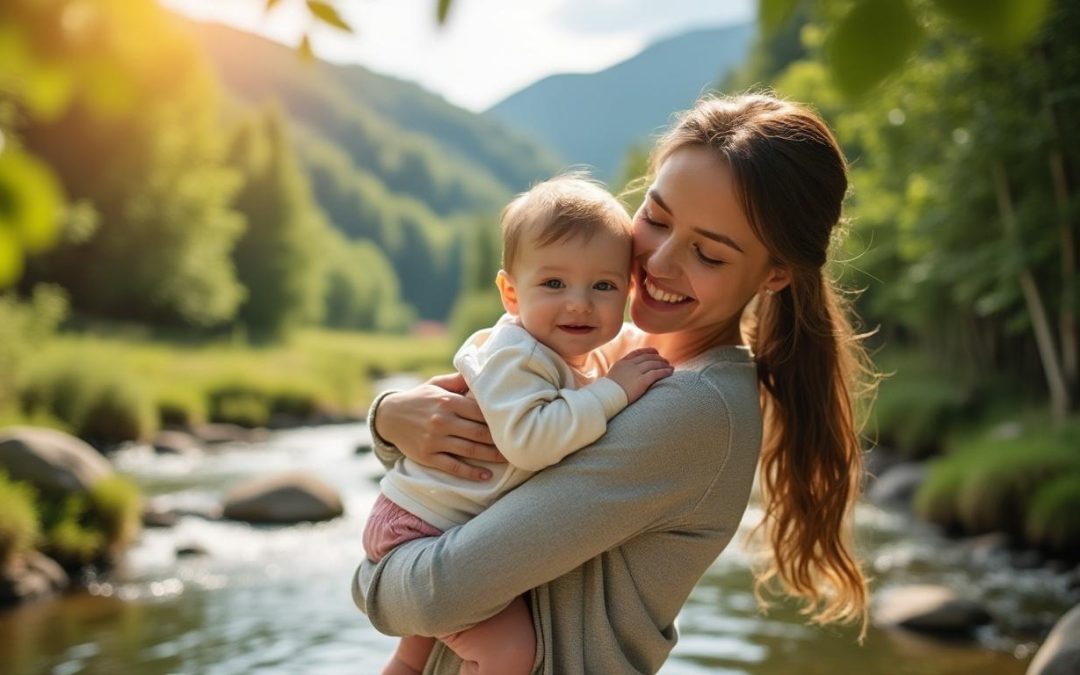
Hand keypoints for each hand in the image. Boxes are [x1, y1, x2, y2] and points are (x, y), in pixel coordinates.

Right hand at [374, 373, 503, 480]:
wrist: (388, 416)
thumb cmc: (419, 398)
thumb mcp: (436, 384)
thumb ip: (458, 380)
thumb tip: (481, 370)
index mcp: (448, 401)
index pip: (480, 411)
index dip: (498, 418)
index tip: (514, 423)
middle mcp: (442, 420)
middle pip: (479, 432)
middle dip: (500, 440)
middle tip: (518, 444)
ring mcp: (435, 440)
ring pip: (470, 450)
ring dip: (491, 456)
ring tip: (509, 459)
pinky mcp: (427, 456)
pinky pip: (453, 466)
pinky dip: (470, 473)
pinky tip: (486, 476)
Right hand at [605, 348, 673, 403]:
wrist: (606, 397)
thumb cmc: (608, 393)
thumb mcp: (611, 379)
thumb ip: (619, 375)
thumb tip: (623, 379)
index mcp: (622, 363)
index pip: (637, 353)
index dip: (648, 351)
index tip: (655, 352)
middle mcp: (629, 365)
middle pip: (647, 357)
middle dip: (658, 358)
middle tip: (666, 361)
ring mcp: (635, 372)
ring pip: (653, 364)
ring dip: (663, 364)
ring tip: (670, 367)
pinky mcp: (641, 381)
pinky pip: (656, 373)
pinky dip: (665, 371)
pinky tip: (670, 372)